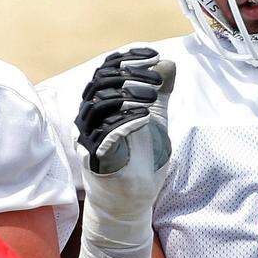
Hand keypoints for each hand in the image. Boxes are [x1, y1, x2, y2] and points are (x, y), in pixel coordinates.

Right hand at [70, 48, 175, 257]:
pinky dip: (124, 120)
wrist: (131, 200)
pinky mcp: (93, 156)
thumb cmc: (140, 159)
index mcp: (103, 104)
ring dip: (125, 94)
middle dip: (129, 75)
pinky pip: (103, 133)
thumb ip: (160, 93)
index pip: (108, 70)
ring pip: (98, 104)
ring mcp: (89, 137)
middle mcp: (90, 117)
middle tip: (154, 79)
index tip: (152, 56)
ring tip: (151, 96)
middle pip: (100, 82)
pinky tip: (144, 117)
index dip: (128, 59)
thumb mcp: (156, 120)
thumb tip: (169, 62)